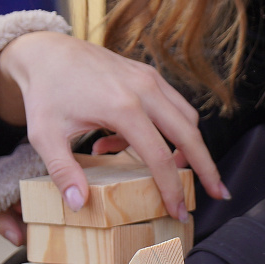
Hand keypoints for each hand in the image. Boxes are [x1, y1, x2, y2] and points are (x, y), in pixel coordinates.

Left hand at [0, 31, 227, 223]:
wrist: (46, 51)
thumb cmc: (45, 93)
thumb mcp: (45, 136)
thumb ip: (63, 171)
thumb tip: (79, 204)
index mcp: (122, 107)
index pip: (160, 157)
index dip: (172, 188)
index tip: (179, 212)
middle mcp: (144, 90)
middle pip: (190, 135)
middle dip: (207, 167)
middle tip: (219, 193)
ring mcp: (149, 79)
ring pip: (187, 118)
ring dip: (190, 147)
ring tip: (178, 173)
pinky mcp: (148, 74)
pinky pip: (173, 105)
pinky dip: (170, 128)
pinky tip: (135, 145)